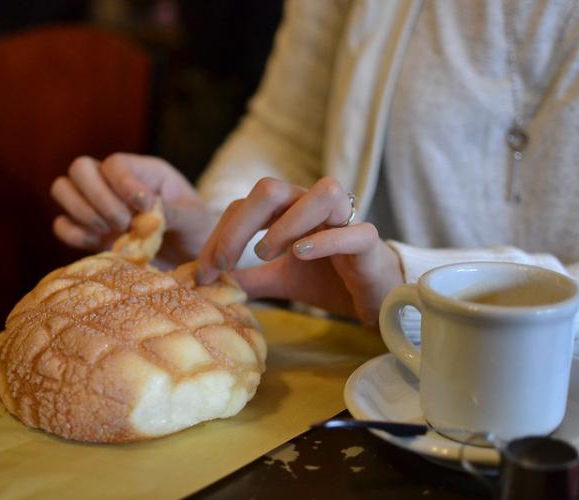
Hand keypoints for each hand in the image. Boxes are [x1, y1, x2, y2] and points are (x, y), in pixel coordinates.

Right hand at [50, 153, 214, 262]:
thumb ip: (173, 212)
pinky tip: (100, 244)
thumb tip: (148, 209)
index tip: (146, 207)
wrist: (191, 256)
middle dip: (99, 198)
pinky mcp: (89, 232)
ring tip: (114, 232)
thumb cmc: (196, 231)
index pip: (115, 163)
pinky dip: (74, 234)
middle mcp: (115, 183)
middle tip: (124, 223)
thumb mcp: (194, 220)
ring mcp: (98, 206)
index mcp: (144, 171)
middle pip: (80, 168)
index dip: (122, 184)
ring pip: (62, 189)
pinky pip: (61, 225)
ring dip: (84, 213)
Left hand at [197, 177, 403, 325]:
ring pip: (321, 193)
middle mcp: (315, 206)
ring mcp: (346, 220)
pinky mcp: (369, 243)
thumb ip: (249, 278)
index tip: (204, 273)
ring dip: (286, 222)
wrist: (374, 298)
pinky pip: (353, 231)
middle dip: (239, 226)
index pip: (245, 206)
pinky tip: (300, 254)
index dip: (219, 236)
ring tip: (265, 253)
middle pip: (272, 190)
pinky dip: (325, 239)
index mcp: (290, 210)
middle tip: (223, 264)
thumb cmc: (330, 280)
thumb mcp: (280, 279)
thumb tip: (209, 284)